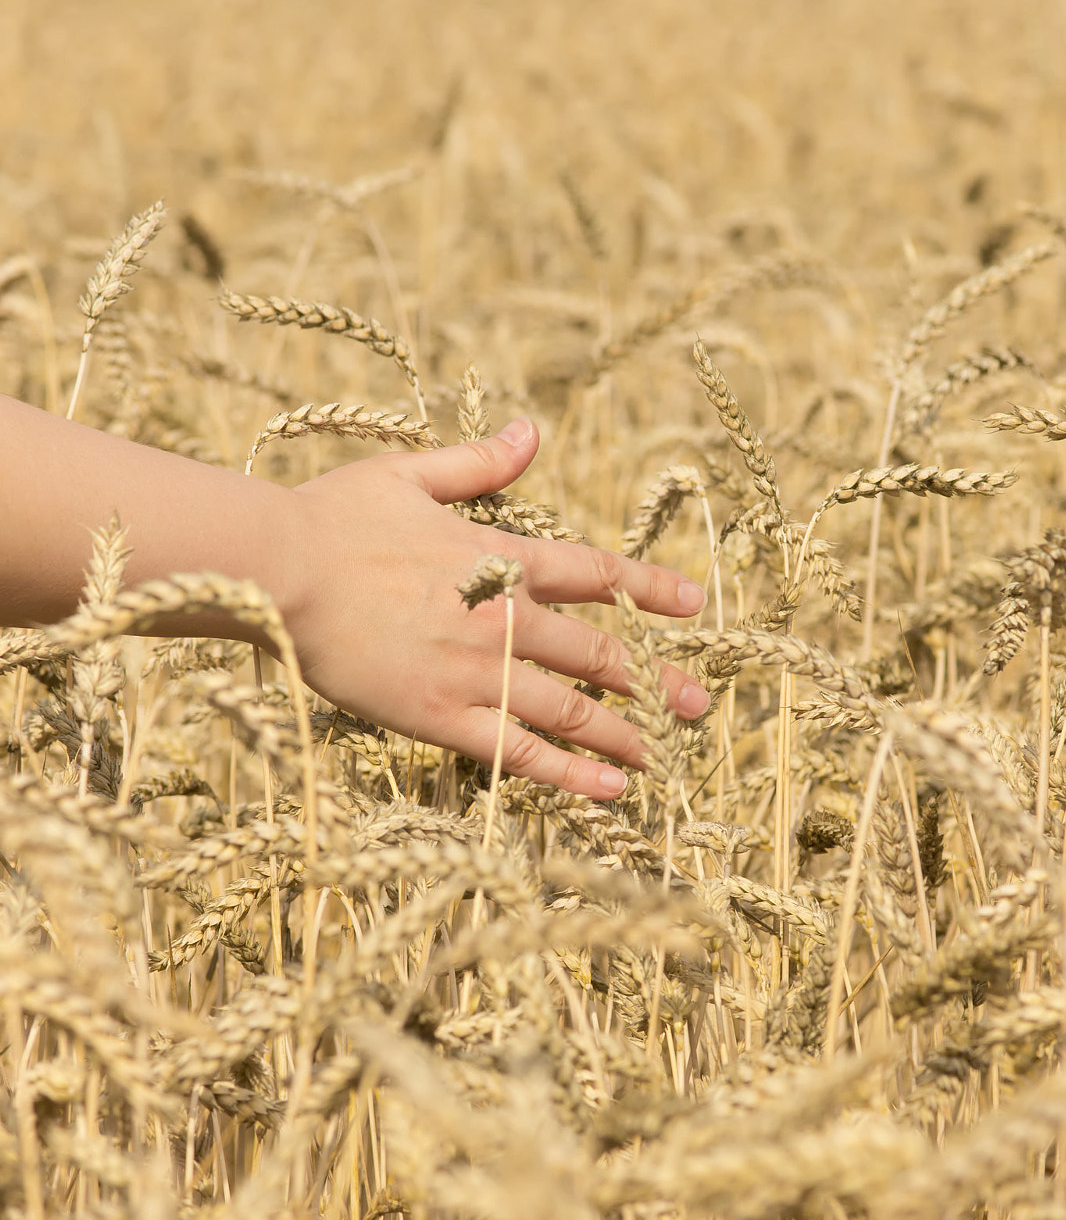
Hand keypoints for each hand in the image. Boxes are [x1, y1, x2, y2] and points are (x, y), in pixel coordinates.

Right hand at [287, 418, 708, 798]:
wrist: (276, 571)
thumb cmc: (332, 517)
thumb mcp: (408, 474)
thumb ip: (479, 462)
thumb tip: (535, 429)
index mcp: (499, 557)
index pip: (595, 574)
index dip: (649, 588)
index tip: (693, 605)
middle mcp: (501, 618)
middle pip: (599, 654)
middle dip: (654, 682)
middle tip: (698, 706)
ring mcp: (474, 672)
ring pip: (570, 710)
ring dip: (625, 734)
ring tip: (665, 756)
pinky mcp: (439, 717)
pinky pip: (518, 753)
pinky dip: (568, 773)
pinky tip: (609, 790)